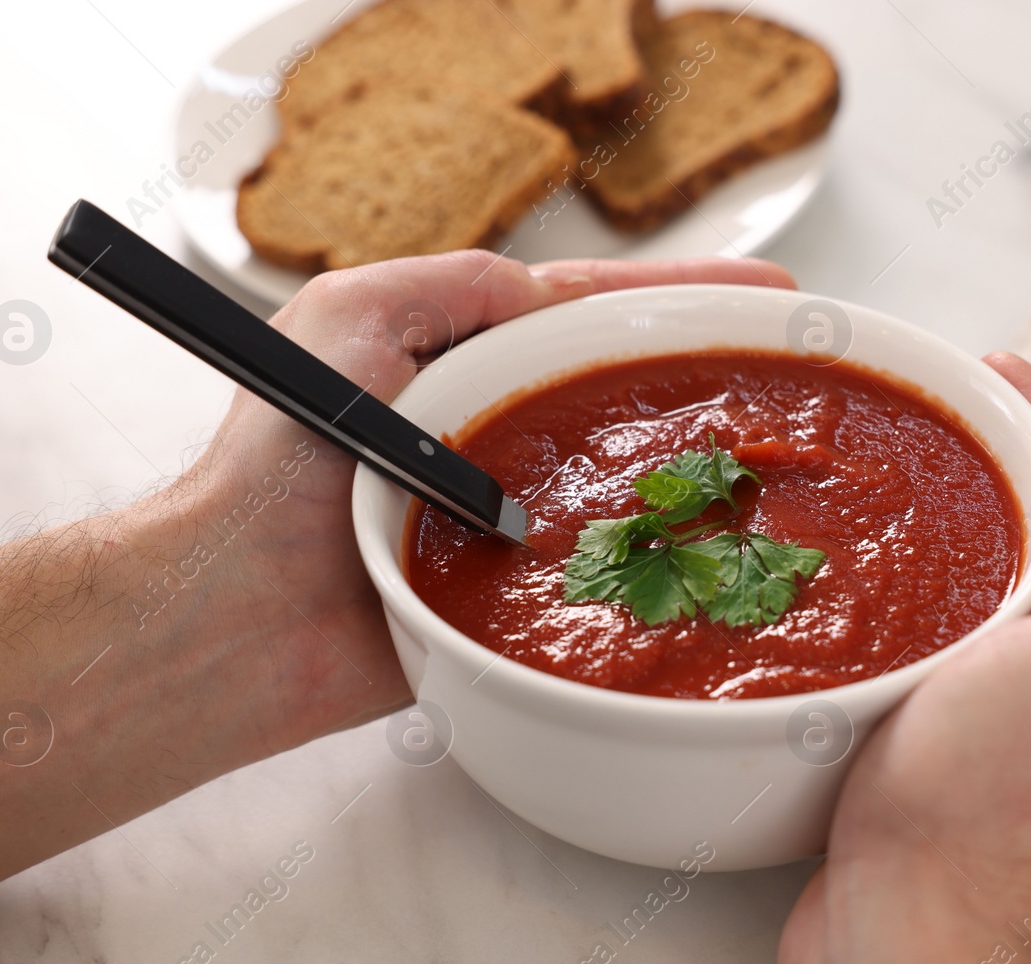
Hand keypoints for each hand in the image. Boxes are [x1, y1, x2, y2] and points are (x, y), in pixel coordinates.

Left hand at [163, 250, 796, 764]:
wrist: (237, 614)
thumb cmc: (275, 464)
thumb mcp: (350, 317)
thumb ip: (451, 282)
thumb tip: (541, 286)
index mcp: (456, 363)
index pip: (584, 312)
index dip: (674, 295)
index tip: (762, 287)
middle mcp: (492, 435)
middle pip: (622, 391)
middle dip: (707, 372)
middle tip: (794, 360)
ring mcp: (510, 518)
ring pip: (629, 481)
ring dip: (704, 464)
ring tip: (789, 446)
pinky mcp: (515, 598)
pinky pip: (609, 574)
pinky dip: (669, 560)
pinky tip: (732, 553)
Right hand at [777, 353, 1030, 963]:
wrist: (909, 921)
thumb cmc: (988, 795)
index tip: (994, 372)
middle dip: (994, 471)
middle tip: (932, 415)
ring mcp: (996, 718)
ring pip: (976, 593)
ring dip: (936, 531)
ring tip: (880, 478)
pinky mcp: (926, 747)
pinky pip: (921, 645)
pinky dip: (895, 595)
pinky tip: (844, 582)